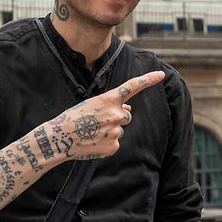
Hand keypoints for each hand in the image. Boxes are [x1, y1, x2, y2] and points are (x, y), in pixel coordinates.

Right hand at [43, 71, 164, 160]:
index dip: (148, 80)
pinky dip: (106, 143)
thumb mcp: (92, 105)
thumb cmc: (74, 118)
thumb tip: (129, 107)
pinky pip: (115, 143)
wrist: (60, 137)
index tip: (162, 75)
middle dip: (117, 117)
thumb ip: (112, 104)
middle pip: (127, 115)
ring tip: (92, 132)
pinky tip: (93, 142)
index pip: (132, 87)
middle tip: (98, 122)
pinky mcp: (113, 146)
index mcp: (109, 99)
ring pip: (120, 129)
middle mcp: (116, 114)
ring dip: (110, 130)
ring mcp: (116, 131)